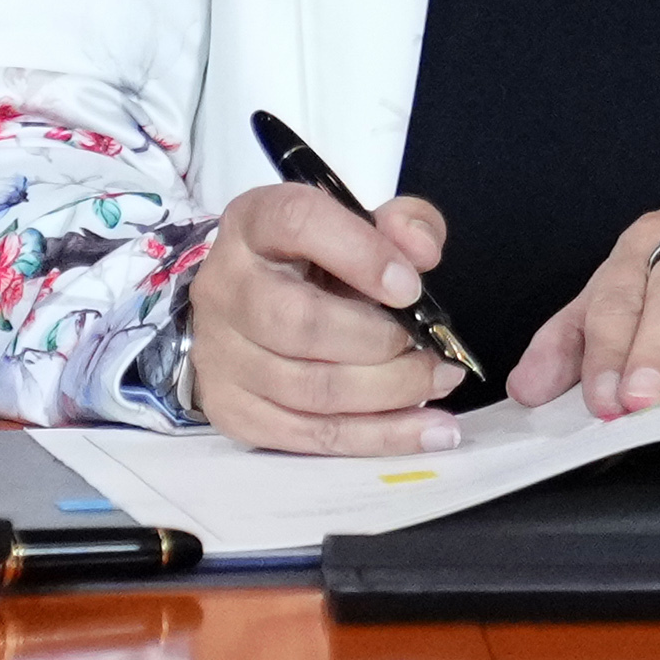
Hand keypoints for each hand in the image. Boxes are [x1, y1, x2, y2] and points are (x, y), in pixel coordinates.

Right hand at [186, 181, 468, 453]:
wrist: (249, 311)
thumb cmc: (314, 264)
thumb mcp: (359, 226)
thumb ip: (402, 225)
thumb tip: (421, 252)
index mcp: (255, 223)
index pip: (298, 223)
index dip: (361, 254)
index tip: (410, 287)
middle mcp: (226, 286)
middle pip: (300, 323)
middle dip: (380, 342)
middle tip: (431, 350)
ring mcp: (221, 354)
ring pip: (310, 389)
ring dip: (389, 393)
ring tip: (438, 383)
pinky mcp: (232, 410)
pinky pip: (310, 436)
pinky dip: (378, 436)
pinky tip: (427, 430)